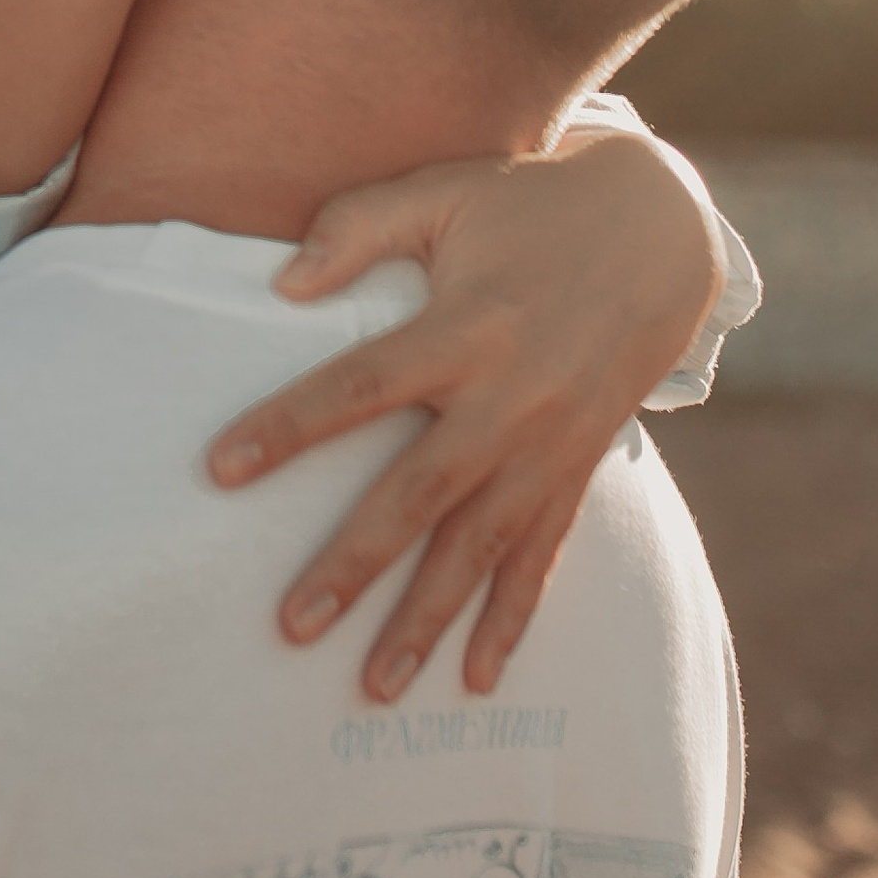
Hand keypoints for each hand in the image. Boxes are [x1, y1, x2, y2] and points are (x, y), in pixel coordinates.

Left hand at [205, 129, 724, 698]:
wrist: (658, 234)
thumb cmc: (527, 206)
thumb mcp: (444, 192)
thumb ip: (358, 227)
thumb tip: (282, 285)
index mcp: (465, 326)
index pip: (360, 384)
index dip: (289, 427)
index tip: (219, 469)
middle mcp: (510, 398)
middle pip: (419, 492)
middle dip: (355, 563)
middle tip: (291, 624)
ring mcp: (550, 444)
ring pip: (481, 546)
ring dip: (428, 618)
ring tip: (374, 685)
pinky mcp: (579, 469)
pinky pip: (542, 555)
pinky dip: (512, 619)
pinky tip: (479, 679)